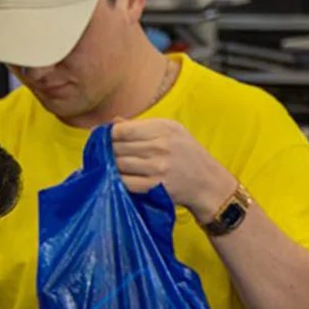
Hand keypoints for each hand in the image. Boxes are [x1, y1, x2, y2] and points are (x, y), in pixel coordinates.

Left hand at [112, 118, 235, 223]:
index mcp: (163, 128)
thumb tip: (112, 122)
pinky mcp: (154, 187)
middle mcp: (160, 146)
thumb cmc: (187, 154)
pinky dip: (115, 180)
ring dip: (108, 166)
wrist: (208, 183)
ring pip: (118, 164)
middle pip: (117, 147)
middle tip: (101, 155)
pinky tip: (115, 178)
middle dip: (105, 151)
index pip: (123, 129)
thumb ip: (141, 126)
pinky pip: (124, 182)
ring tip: (107, 166)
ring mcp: (157, 168)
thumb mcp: (172, 131)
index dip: (106, 134)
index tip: (100, 138)